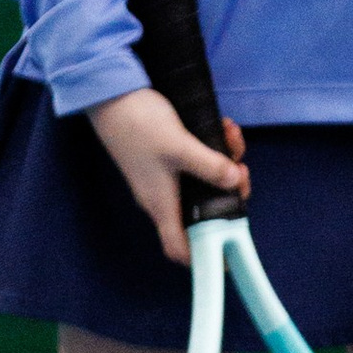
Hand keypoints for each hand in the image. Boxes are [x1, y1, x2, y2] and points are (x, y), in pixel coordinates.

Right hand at [88, 85, 248, 265]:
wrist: (111, 95)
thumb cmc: (140, 126)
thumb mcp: (179, 146)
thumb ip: (209, 166)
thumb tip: (234, 182)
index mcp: (162, 204)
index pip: (181, 248)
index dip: (205, 257)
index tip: (232, 247)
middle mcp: (163, 197)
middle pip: (203, 211)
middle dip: (229, 192)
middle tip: (240, 169)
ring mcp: (164, 176)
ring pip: (204, 181)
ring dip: (224, 162)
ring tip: (231, 135)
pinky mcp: (166, 157)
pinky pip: (196, 161)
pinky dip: (212, 147)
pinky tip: (222, 125)